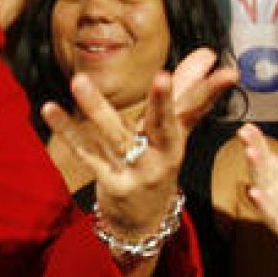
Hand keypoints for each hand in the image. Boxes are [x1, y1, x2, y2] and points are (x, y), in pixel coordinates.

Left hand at [41, 47, 237, 236]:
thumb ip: (189, 91)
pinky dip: (68, 131)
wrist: (143, 222)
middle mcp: (161, 157)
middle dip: (164, 102)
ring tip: (78, 80)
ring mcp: (135, 172)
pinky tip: (49, 108)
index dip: (208, 90)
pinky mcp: (110, 184)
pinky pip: (86, 154)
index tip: (228, 72)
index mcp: (177, 140)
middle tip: (163, 76)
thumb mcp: (175, 132)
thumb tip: (210, 53)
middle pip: (163, 125)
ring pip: (115, 137)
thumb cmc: (158, 165)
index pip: (194, 110)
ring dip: (96, 108)